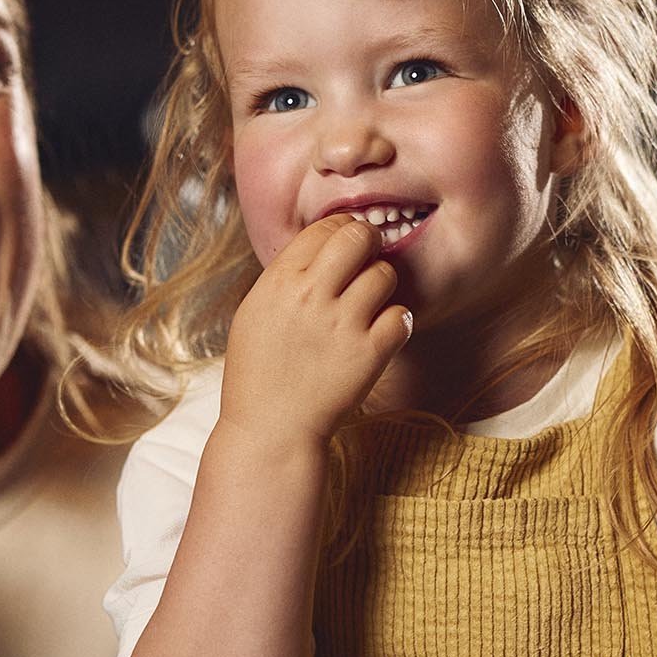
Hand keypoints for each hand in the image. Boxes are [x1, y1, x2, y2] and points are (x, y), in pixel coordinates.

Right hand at [219, 214, 410, 444]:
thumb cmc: (259, 372)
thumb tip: (320, 247)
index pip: (324, 228)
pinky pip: (402, 316)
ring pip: (385, 275)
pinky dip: (396, 321)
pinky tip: (381, 331)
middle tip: (369, 257)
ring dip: (382, 285)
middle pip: (359, 238)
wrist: (271, 429)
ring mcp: (343, 325)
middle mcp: (312, 296)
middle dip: (369, 242)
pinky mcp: (369, 354)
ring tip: (369, 304)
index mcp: (279, 281)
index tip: (346, 242)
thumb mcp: (255, 312)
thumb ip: (286, 275)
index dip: (342, 229)